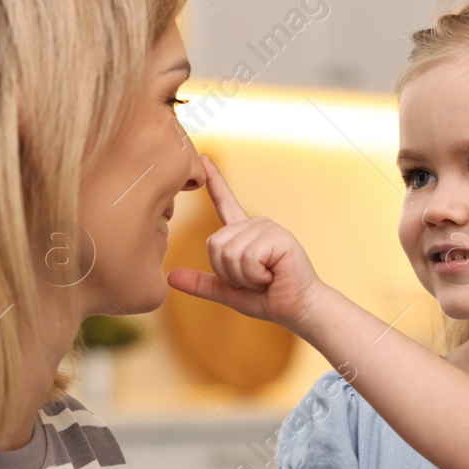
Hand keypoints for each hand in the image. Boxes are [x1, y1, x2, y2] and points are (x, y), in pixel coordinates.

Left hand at [166, 154, 323, 330]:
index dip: (213, 181)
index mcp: (243, 233)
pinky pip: (247, 257)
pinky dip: (255, 275)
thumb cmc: (268, 298)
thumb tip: (171, 278)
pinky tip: (273, 275)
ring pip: (229, 252)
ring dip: (244, 276)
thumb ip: (201, 283)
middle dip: (229, 272)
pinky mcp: (278, 236)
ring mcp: (267, 227)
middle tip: (254, 278)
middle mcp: (254, 224)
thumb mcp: (228, 291)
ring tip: (265, 277)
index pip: (224, 202)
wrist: (297, 308)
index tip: (203, 159)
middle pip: (215, 244)